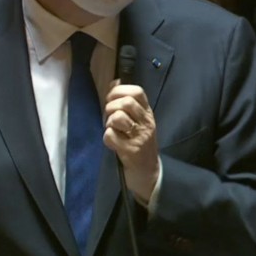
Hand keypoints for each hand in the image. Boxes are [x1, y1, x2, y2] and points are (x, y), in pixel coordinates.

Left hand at [103, 79, 158, 203]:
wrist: (149, 173)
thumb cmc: (139, 144)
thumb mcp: (138, 121)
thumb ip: (127, 102)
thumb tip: (114, 81)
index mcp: (148, 113)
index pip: (137, 92)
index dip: (119, 90)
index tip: (110, 98)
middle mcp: (146, 124)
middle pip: (126, 102)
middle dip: (110, 106)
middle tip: (109, 116)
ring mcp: (139, 138)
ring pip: (118, 117)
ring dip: (108, 122)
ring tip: (112, 129)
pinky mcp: (130, 152)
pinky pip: (110, 136)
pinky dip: (106, 138)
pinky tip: (112, 143)